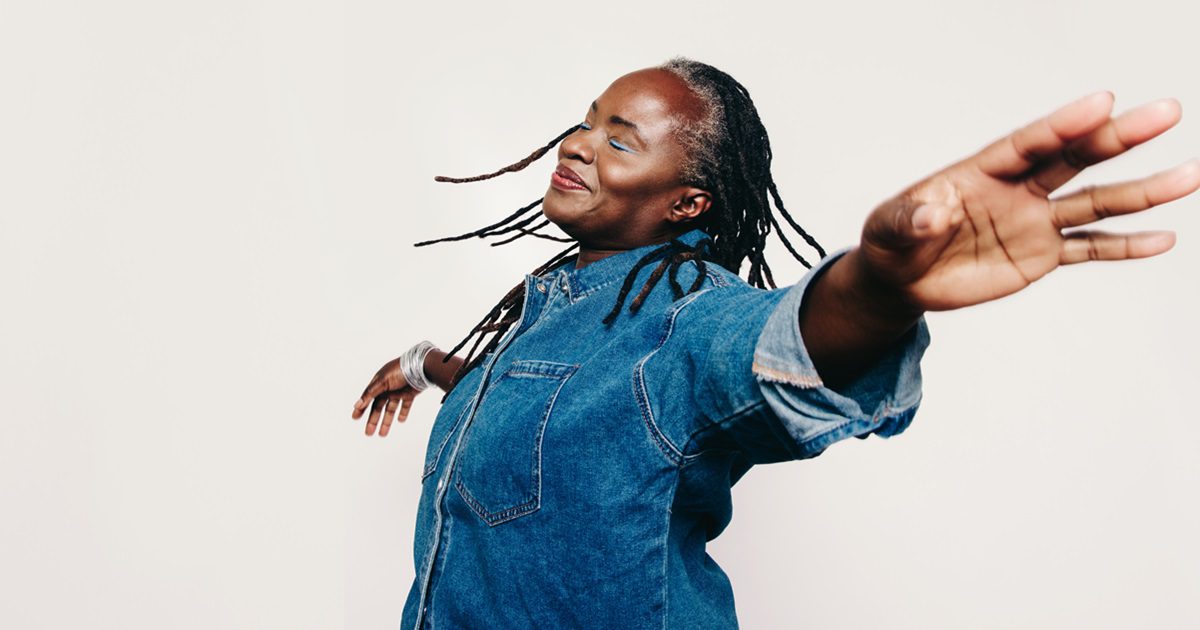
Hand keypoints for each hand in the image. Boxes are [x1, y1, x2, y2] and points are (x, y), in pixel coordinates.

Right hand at [350, 357, 418, 436]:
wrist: (422, 366)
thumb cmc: (400, 370)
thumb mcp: (382, 382)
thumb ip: (370, 394)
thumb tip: (357, 405)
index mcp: (379, 382)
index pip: (368, 398)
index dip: (361, 408)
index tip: (355, 418)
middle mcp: (387, 388)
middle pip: (378, 407)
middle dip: (373, 420)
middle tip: (368, 432)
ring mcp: (398, 391)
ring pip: (390, 409)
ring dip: (386, 421)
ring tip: (382, 434)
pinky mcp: (409, 393)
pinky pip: (405, 405)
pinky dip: (402, 413)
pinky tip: (400, 420)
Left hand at [859, 91, 1199, 310]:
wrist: (902, 279)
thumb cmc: (892, 243)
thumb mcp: (887, 231)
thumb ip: (908, 221)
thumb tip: (930, 216)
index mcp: (980, 172)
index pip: (1028, 143)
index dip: (1063, 124)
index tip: (1103, 102)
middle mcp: (1017, 190)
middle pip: (1075, 159)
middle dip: (1118, 138)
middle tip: (1165, 113)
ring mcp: (1034, 221)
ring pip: (1095, 203)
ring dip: (1142, 193)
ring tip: (1189, 175)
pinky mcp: (1042, 255)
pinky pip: (1090, 248)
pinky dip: (1125, 246)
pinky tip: (1163, 239)